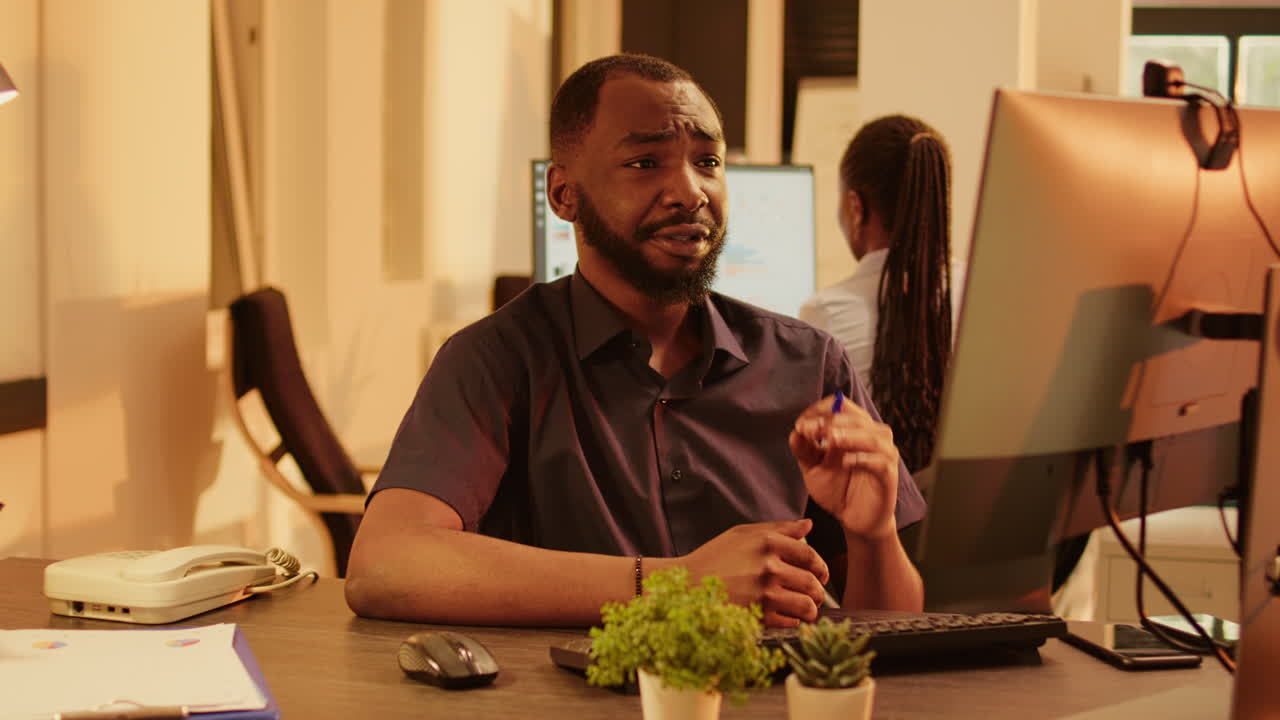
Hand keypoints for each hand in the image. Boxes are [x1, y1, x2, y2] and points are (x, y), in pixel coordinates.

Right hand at [675, 519, 828, 627]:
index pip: (810, 556)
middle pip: (812, 582)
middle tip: (816, 595)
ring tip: (806, 609)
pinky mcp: (758, 615)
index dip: (821, 567)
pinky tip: (785, 617)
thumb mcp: (743, 533)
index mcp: (768, 543)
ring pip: (807, 606)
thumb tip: (808, 524)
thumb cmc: (714, 557)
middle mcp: (769, 566)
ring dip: (811, 610)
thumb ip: (779, 528)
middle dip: (819, 591)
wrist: (687, 584)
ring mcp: (764, 592)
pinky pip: (790, 622)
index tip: (821, 575)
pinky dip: (793, 622)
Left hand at [789, 394, 899, 542]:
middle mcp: (873, 437)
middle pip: (857, 417)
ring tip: (829, 440)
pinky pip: (881, 462)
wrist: (854, 520)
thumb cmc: (837, 489)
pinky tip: (846, 462)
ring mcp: (884, 456)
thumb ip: (804, 450)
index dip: (820, 410)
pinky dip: (864, 459)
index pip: (841, 405)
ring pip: (873, 436)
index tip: (801, 425)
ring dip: (850, 435)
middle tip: (810, 431)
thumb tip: (796, 431)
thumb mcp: (813, 468)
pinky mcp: (889, 476)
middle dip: (831, 422)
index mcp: (854, 429)